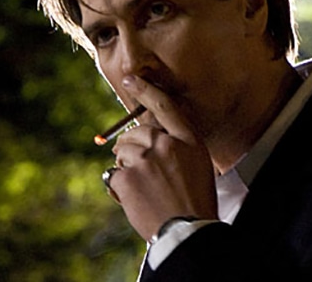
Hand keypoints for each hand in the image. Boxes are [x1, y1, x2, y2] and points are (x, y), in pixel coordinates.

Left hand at [108, 75, 217, 241]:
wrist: (189, 231)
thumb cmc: (196, 201)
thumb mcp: (198, 165)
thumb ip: (177, 146)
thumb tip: (151, 138)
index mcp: (188, 140)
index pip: (164, 106)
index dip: (145, 91)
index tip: (130, 79)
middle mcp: (166, 144)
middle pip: (135, 132)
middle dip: (130, 146)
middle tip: (137, 166)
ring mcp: (145, 159)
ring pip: (122, 153)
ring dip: (125, 167)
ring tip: (141, 188)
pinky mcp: (127, 178)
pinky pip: (113, 175)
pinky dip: (118, 188)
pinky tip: (133, 200)